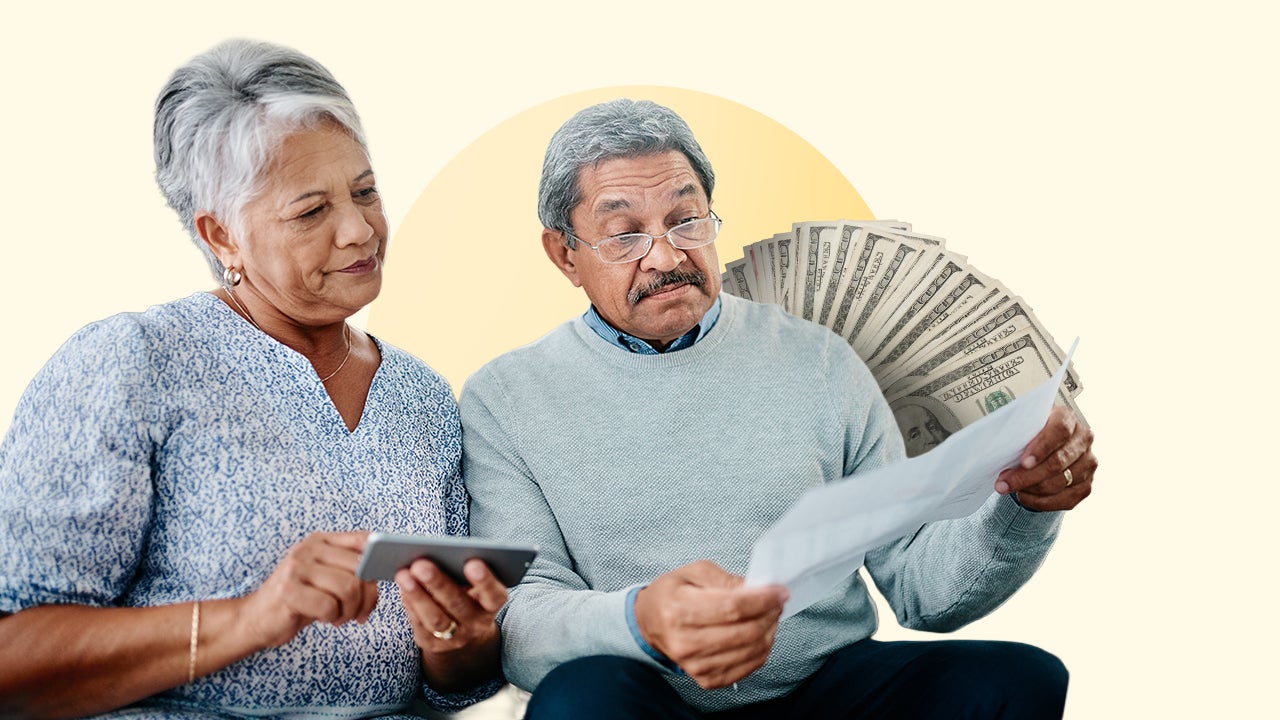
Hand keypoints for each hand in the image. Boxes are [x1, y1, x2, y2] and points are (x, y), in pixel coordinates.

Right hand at [237, 531, 378, 650]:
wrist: (256, 619)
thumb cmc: (299, 600)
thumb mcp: (326, 579)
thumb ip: (351, 569)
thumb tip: (388, 570)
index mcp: (322, 540)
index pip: (364, 540)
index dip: (380, 560)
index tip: (380, 582)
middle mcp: (309, 548)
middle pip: (360, 569)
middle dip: (367, 597)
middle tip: (359, 613)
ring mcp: (297, 567)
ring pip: (348, 587)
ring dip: (350, 610)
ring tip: (341, 617)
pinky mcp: (288, 590)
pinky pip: (329, 605)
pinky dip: (333, 617)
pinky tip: (326, 619)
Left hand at [397, 558, 505, 691]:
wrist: (465, 633)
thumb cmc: (468, 595)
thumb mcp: (476, 586)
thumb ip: (464, 572)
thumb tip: (438, 554)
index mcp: (492, 605)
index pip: (494, 595)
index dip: (485, 581)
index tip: (472, 563)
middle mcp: (477, 624)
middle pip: (458, 604)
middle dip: (438, 583)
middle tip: (421, 564)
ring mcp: (456, 638)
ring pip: (436, 619)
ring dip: (417, 595)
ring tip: (403, 574)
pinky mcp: (434, 645)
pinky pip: (420, 625)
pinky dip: (410, 603)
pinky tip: (402, 587)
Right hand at [634, 560, 788, 689]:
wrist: (650, 623)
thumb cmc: (672, 594)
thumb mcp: (695, 572)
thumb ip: (727, 580)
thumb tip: (757, 589)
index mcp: (679, 610)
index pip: (732, 608)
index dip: (762, 600)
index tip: (779, 591)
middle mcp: (685, 642)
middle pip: (745, 632)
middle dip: (770, 614)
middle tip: (777, 602)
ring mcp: (695, 665)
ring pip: (750, 652)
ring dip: (769, 632)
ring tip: (770, 616)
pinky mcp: (705, 678)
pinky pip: (746, 668)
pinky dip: (761, 651)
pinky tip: (760, 635)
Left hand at [996, 406, 1097, 510]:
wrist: (1042, 446)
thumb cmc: (1029, 434)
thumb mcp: (1022, 425)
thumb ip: (1016, 432)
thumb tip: (995, 447)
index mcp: (1066, 417)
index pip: (1059, 431)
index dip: (1041, 447)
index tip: (1023, 462)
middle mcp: (1083, 439)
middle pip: (1058, 461)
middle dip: (1027, 476)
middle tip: (1004, 483)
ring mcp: (1088, 462)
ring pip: (1061, 482)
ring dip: (1032, 490)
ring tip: (1011, 489)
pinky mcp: (1087, 484)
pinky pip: (1067, 499)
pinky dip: (1043, 502)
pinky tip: (1026, 497)